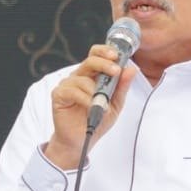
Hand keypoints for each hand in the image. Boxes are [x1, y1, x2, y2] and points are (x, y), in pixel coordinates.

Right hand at [43, 43, 135, 168]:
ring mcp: (67, 84)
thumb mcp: (115, 104)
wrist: (83, 140)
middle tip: (115, 71)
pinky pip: (73, 91)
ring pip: (83, 79)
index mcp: (92, 75)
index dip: (106, 51)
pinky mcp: (58, 95)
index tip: (117, 55)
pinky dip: (85, 99)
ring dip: (96, 93)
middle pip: (90, 60)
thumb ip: (122, 87)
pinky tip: (90, 107)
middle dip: (104, 64)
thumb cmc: (97, 120)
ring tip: (103, 106)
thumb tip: (131, 69)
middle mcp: (79, 76)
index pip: (97, 54)